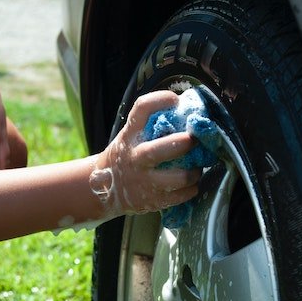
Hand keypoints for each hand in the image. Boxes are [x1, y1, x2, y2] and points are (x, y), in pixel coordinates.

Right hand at [92, 91, 199, 215]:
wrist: (105, 188)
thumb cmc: (127, 155)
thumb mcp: (130, 136)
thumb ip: (150, 125)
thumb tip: (186, 107)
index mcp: (130, 135)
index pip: (142, 109)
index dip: (161, 99)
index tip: (175, 100)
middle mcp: (135, 157)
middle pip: (159, 150)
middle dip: (184, 143)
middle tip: (194, 139)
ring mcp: (144, 181)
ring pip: (178, 177)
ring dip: (194, 171)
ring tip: (196, 167)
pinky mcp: (153, 200)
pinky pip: (182, 195)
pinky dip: (192, 188)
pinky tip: (190, 183)